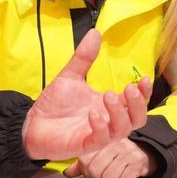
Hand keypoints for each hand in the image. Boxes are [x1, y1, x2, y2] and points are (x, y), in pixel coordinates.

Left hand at [22, 30, 151, 160]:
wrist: (32, 123)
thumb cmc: (54, 105)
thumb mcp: (71, 76)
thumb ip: (84, 57)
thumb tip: (95, 32)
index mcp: (109, 105)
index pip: (136, 102)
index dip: (145, 92)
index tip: (144, 78)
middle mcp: (108, 120)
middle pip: (138, 119)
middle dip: (138, 104)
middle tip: (128, 88)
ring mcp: (98, 134)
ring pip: (123, 130)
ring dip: (120, 113)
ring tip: (108, 96)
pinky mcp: (85, 145)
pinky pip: (101, 140)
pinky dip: (101, 127)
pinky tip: (93, 114)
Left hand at [65, 138, 156, 177]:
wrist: (141, 152)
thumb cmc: (117, 154)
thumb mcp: (98, 154)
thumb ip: (81, 163)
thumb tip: (67, 172)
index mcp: (101, 140)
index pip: (85, 161)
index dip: (87, 171)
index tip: (91, 170)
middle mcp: (113, 143)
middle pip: (96, 171)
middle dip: (98, 177)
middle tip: (104, 173)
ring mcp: (126, 152)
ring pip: (109, 177)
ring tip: (115, 172)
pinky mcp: (137, 162)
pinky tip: (124, 173)